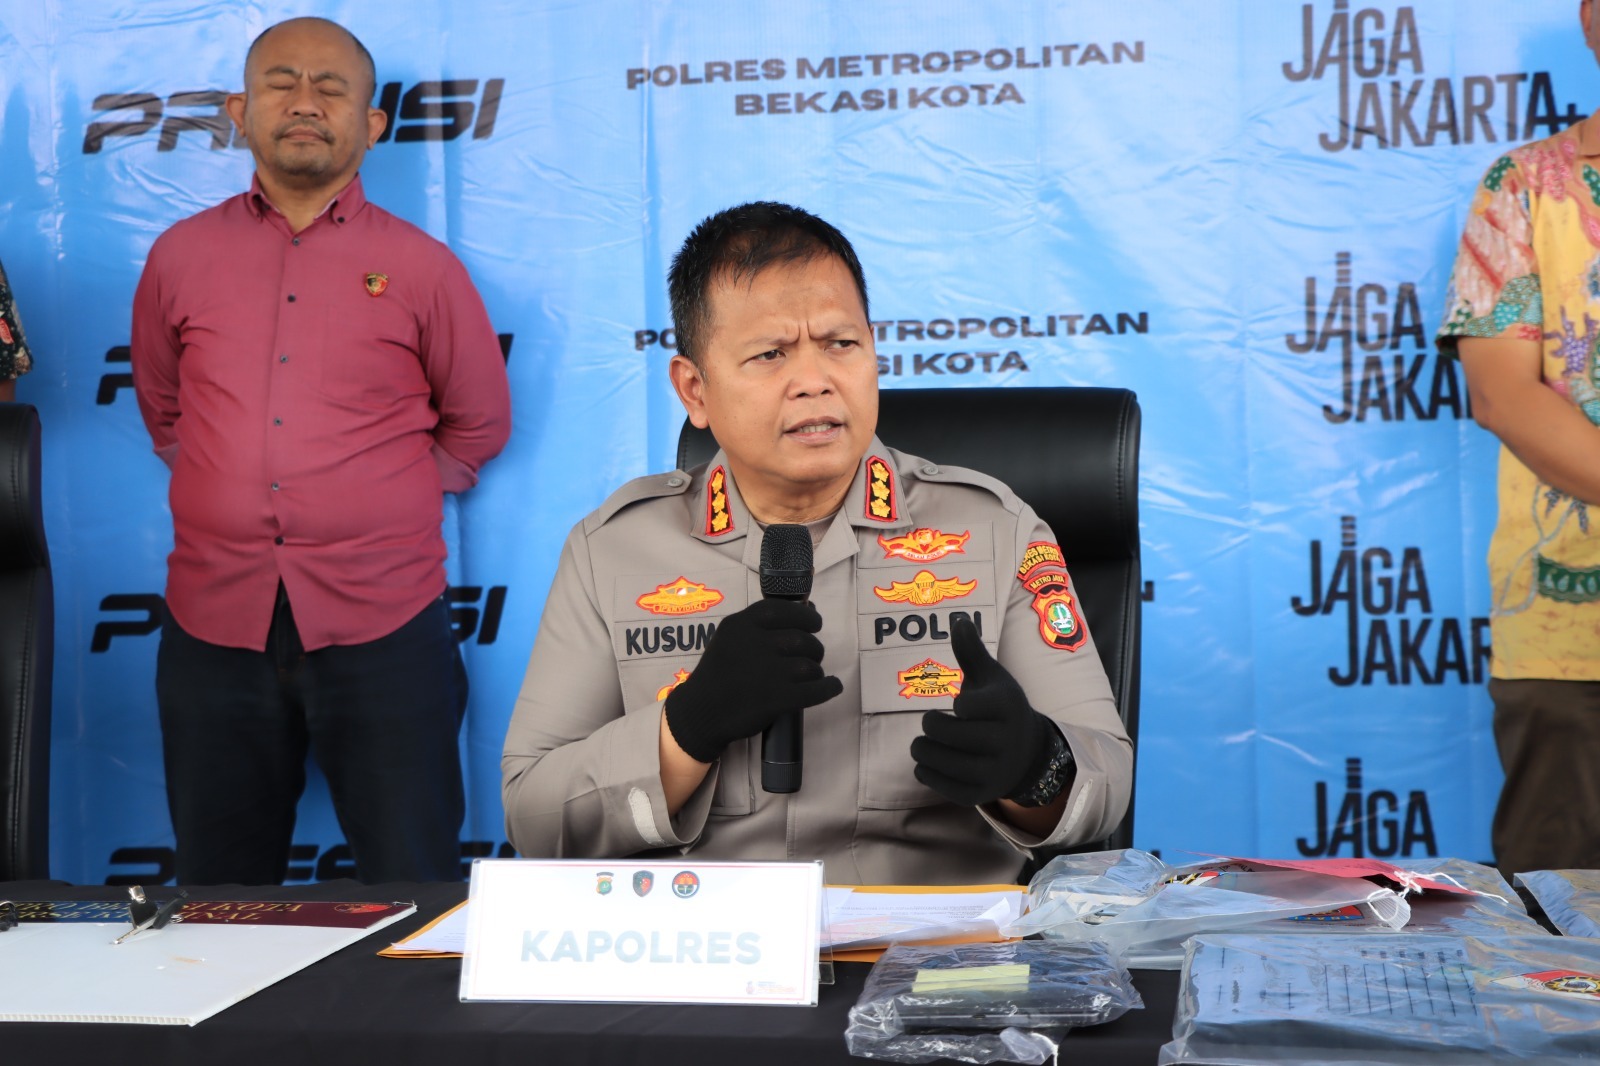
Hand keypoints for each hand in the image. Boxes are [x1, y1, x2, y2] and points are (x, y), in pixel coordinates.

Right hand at [663, 598, 842, 762]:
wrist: (699, 712)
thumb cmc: (718, 674)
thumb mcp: (729, 638)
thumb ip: (759, 625)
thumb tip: (809, 610)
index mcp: (741, 625)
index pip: (784, 610)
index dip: (806, 616)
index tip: (815, 624)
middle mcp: (755, 644)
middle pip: (802, 639)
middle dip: (813, 648)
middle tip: (811, 656)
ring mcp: (767, 672)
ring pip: (810, 665)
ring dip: (816, 670)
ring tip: (812, 676)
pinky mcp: (776, 699)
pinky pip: (814, 690)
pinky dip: (828, 688)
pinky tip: (832, 687)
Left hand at [910, 615, 1056, 806]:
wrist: (1027, 754)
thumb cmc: (999, 708)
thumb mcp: (991, 678)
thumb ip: (971, 651)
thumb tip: (956, 618)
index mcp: (1007, 708)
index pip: (968, 707)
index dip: (957, 705)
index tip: (959, 706)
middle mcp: (1004, 741)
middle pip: (947, 733)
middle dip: (930, 725)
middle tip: (931, 722)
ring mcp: (993, 771)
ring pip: (940, 760)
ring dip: (921, 749)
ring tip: (923, 743)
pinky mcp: (980, 794)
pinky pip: (940, 785)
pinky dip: (925, 772)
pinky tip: (927, 762)